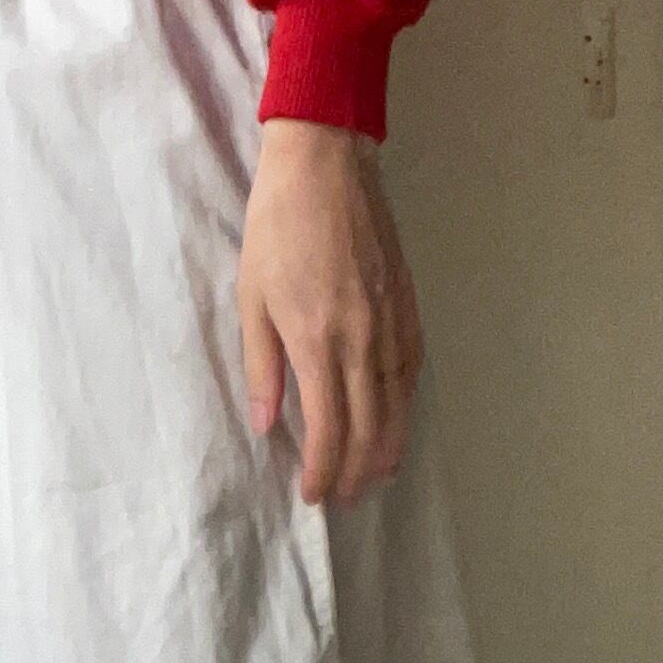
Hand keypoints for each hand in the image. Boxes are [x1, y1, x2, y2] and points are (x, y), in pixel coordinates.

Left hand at [237, 120, 423, 507]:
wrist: (326, 165)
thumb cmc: (277, 227)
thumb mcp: (251, 297)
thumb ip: (262, 365)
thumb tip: (266, 423)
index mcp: (318, 342)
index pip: (328, 430)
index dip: (322, 471)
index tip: (313, 494)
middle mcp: (362, 342)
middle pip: (369, 430)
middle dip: (355, 473)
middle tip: (342, 497)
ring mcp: (391, 324)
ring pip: (397, 407)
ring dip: (386, 449)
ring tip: (373, 477)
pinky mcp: (409, 306)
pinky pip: (411, 372)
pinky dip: (404, 407)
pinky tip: (396, 422)